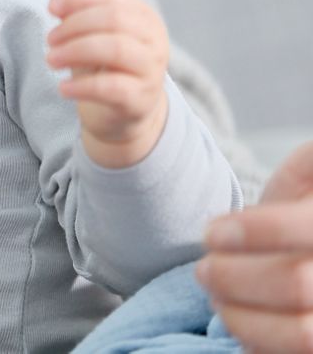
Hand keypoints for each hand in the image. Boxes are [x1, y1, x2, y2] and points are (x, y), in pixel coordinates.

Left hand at [46, 0, 169, 167]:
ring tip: (51, 60)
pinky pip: (110, 87)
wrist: (125, 112)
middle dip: (74, 26)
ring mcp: (152, 70)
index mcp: (144, 16)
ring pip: (115, 49)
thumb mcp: (93, 36)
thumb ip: (79, 17)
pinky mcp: (141, 99)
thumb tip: (56, 6)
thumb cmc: (105, 66)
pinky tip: (63, 88)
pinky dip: (81, 86)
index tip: (51, 8)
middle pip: (114, 19)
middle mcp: (154, 39)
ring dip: (74, 51)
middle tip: (50, 39)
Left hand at [197, 141, 312, 353]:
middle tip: (203, 271)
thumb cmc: (307, 208)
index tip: (212, 232)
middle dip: (233, 277)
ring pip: (302, 333)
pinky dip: (258, 346)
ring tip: (216, 299)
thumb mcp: (308, 173)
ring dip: (241, 318)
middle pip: (295, 283)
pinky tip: (239, 324)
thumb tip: (294, 173)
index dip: (254, 231)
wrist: (308, 244)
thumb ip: (303, 168)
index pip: (305, 229)